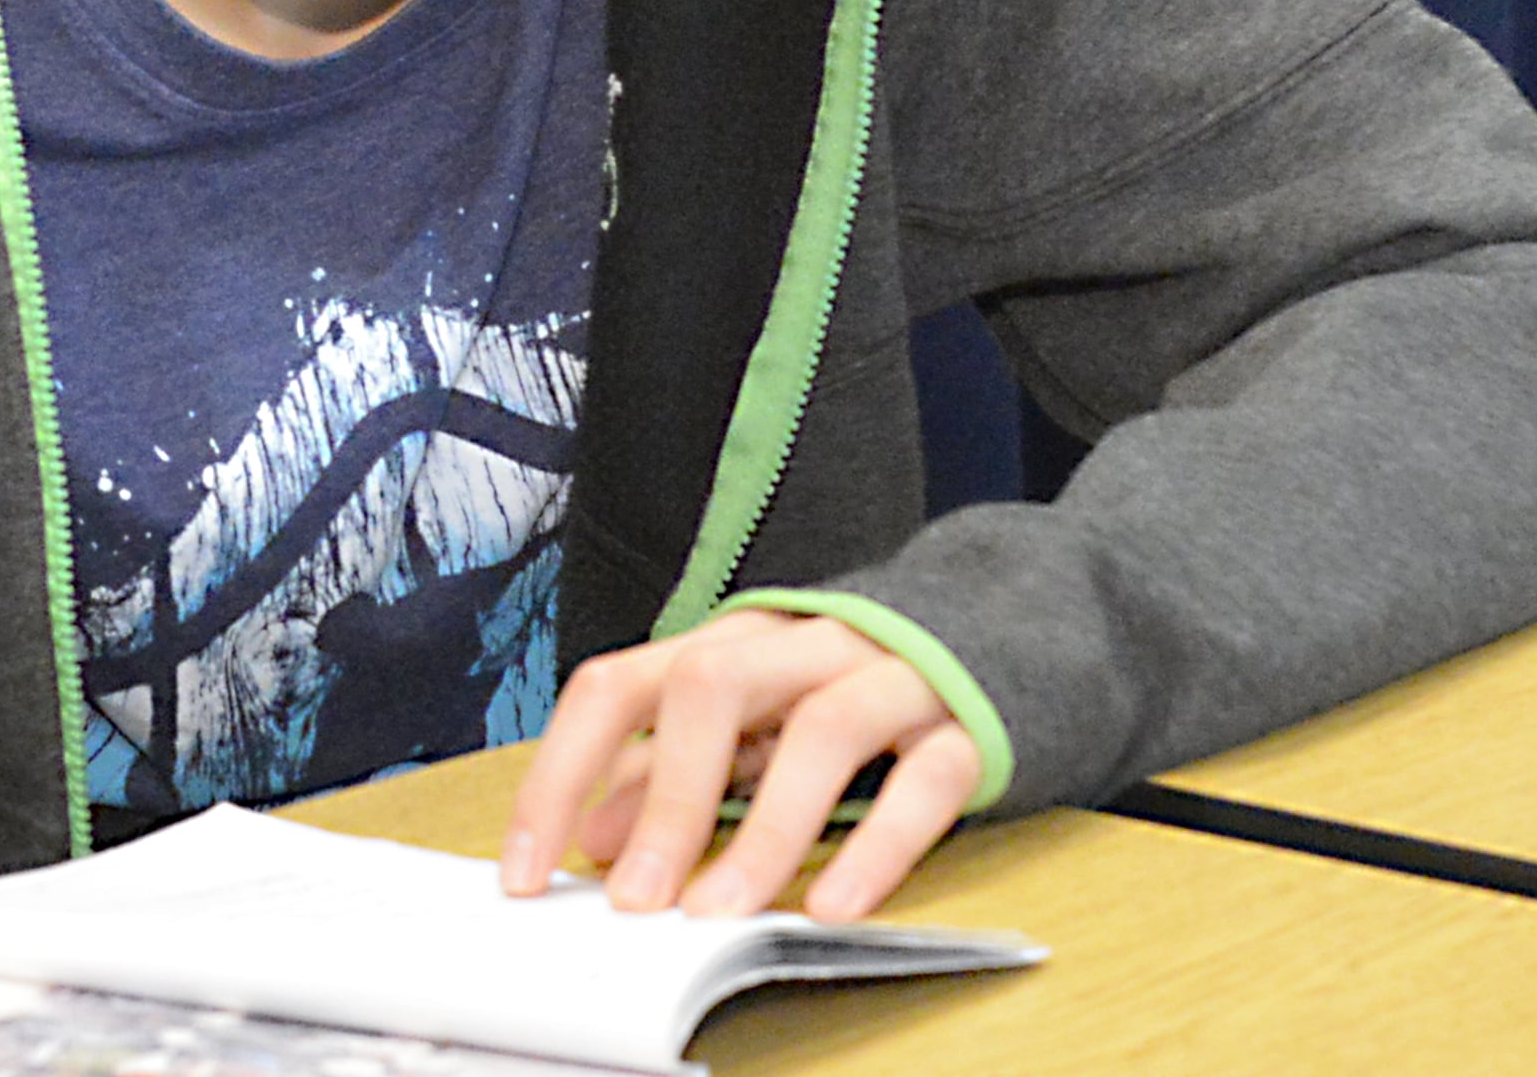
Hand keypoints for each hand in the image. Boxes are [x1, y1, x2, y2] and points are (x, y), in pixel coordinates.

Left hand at [498, 609, 978, 923]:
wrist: (1007, 624)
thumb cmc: (851, 684)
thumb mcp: (750, 720)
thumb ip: (671, 770)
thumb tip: (592, 838)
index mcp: (731, 641)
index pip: (617, 688)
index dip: (561, 776)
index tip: (528, 872)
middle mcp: (802, 641)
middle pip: (712, 686)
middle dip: (667, 798)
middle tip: (636, 899)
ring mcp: (891, 675)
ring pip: (822, 730)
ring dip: (765, 831)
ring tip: (722, 912)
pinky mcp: (969, 725)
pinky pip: (924, 781)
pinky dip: (878, 845)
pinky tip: (835, 904)